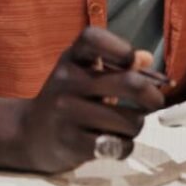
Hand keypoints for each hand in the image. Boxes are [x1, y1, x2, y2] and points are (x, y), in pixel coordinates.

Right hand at [11, 27, 164, 172]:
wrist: (31, 133)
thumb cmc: (71, 97)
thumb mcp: (86, 72)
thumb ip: (118, 63)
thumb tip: (146, 58)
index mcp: (72, 58)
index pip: (93, 39)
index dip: (121, 47)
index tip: (133, 62)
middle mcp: (66, 81)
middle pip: (130, 83)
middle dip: (153, 97)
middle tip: (155, 102)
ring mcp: (66, 112)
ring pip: (130, 120)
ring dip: (137, 125)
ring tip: (127, 125)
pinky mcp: (70, 142)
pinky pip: (119, 145)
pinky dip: (125, 146)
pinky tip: (116, 142)